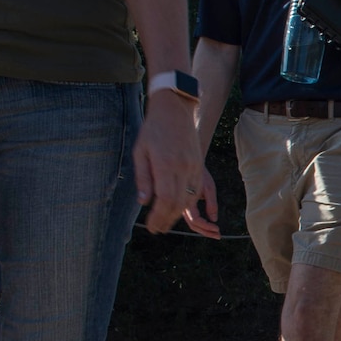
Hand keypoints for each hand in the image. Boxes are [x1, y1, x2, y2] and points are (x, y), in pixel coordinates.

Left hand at [132, 94, 204, 233]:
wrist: (175, 111)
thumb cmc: (153, 130)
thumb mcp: (140, 152)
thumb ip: (143, 178)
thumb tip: (144, 202)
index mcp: (165, 165)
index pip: (164, 199)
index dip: (158, 217)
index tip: (151, 226)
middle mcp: (183, 168)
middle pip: (178, 203)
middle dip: (167, 220)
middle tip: (157, 229)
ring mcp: (194, 168)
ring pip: (189, 199)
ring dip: (177, 214)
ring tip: (165, 222)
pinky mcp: (200, 166)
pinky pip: (196, 191)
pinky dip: (187, 204)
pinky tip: (178, 208)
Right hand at [181, 168, 220, 238]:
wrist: (191, 165)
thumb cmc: (201, 174)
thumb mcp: (209, 187)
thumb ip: (211, 203)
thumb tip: (214, 219)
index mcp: (187, 201)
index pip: (195, 220)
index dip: (206, 227)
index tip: (218, 229)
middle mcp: (183, 205)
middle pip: (193, 225)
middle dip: (206, 232)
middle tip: (218, 236)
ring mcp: (183, 205)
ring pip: (191, 223)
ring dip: (204, 229)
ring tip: (215, 233)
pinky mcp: (186, 204)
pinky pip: (192, 218)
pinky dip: (201, 224)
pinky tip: (209, 225)